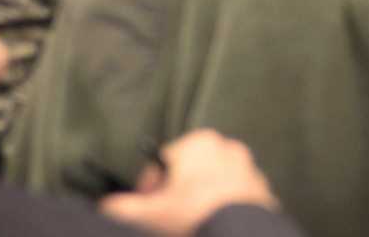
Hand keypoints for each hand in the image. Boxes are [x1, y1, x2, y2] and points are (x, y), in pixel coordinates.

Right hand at [98, 130, 278, 236]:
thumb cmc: (191, 218)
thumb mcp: (147, 214)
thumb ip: (120, 207)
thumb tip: (106, 206)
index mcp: (199, 143)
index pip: (161, 163)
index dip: (149, 190)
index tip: (148, 209)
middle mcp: (228, 148)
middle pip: (187, 174)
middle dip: (174, 195)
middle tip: (168, 219)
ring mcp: (249, 168)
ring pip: (210, 186)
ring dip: (197, 202)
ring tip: (190, 224)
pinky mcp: (262, 189)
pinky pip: (232, 198)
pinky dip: (220, 209)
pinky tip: (212, 225)